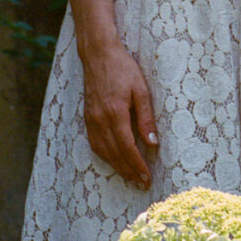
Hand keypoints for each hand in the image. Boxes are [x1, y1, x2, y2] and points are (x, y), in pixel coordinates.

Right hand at [81, 42, 158, 187]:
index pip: (127, 148)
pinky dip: (106, 157)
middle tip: (142, 185)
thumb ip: (146, 118)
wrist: (98, 55)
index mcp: (115, 113)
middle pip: (115, 154)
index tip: (147, 178)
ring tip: (131, 178)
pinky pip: (95, 144)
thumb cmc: (123, 69)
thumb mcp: (141, 90)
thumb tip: (153, 144)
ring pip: (103, 152)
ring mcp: (91, 120)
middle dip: (129, 172)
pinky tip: (115, 162)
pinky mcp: (87, 119)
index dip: (138, 166)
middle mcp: (100, 121)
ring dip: (117, 168)